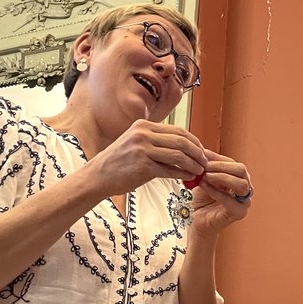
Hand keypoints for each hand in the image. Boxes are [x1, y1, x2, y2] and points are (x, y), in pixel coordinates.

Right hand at [83, 120, 207, 198]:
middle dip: (197, 152)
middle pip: (181, 141)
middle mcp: (143, 134)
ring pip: (178, 155)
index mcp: (144, 126)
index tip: (202, 150)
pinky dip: (182, 174)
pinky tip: (189, 177)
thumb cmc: (119, 162)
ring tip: (200, 171)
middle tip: (205, 162)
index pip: (178, 130)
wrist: (97, 176)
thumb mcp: (136, 143)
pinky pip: (169, 170)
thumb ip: (157, 142)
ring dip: (193, 164)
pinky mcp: (142, 166)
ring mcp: (142, 149)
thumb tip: (184, 147)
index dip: (194, 141)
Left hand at [187, 150, 252, 235]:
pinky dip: (216, 192)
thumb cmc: (202, 200)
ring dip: (222, 177)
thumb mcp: (202, 178)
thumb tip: (202, 149)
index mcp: (238, 178)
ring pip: (242, 184)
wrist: (197, 220)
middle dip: (222, 167)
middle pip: (242, 170)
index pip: (234, 163)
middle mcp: (245, 188)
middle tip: (204, 167)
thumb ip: (206, 166)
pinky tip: (204, 187)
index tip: (202, 157)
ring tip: (205, 177)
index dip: (218, 159)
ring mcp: (244, 201)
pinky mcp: (239, 213)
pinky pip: (231, 201)